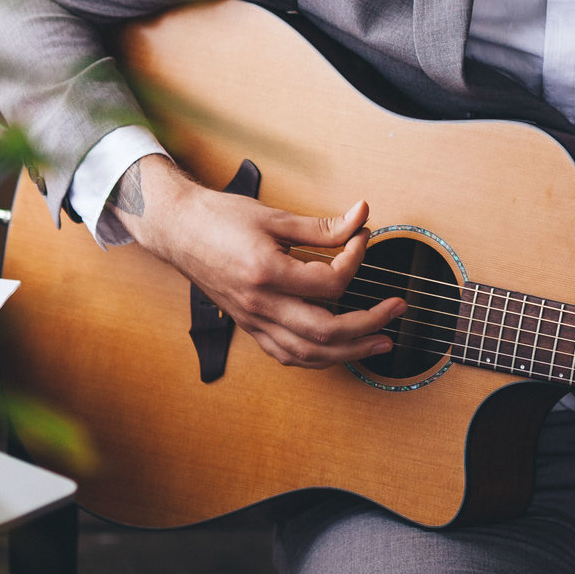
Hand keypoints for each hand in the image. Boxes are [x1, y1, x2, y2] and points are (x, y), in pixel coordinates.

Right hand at [114, 157, 403, 367]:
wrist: (177, 230)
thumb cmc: (219, 219)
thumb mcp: (275, 216)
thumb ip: (322, 225)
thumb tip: (361, 217)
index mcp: (267, 272)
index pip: (330, 281)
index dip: (356, 259)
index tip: (363, 238)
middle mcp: (260, 304)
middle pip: (326, 331)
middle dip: (368, 324)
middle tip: (396, 310)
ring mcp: (254, 321)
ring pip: (309, 353)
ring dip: (350, 352)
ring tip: (380, 342)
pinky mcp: (249, 326)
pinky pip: (287, 354)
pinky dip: (317, 357)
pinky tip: (338, 351)